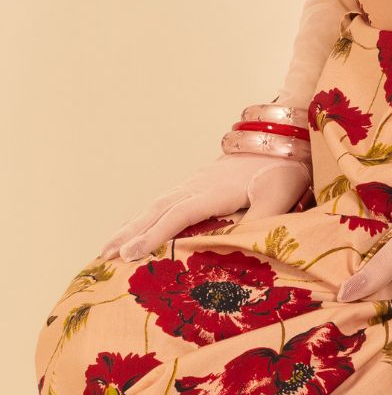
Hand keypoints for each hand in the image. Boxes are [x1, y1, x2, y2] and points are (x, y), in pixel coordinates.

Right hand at [99, 151, 312, 262]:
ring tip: (108, 248)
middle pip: (158, 209)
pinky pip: (166, 201)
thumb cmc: (284, 169)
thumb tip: (242, 247)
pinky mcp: (200, 182)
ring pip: (158, 204)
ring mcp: (197, 182)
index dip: (154, 235)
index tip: (129, 255)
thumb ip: (262, 220)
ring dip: (133, 225)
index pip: (178, 215)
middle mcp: (199, 185)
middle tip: (103, 257)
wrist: (284, 137)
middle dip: (129, 233)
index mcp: (215, 191)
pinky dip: (146, 216)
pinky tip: (138, 228)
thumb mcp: (280, 195)